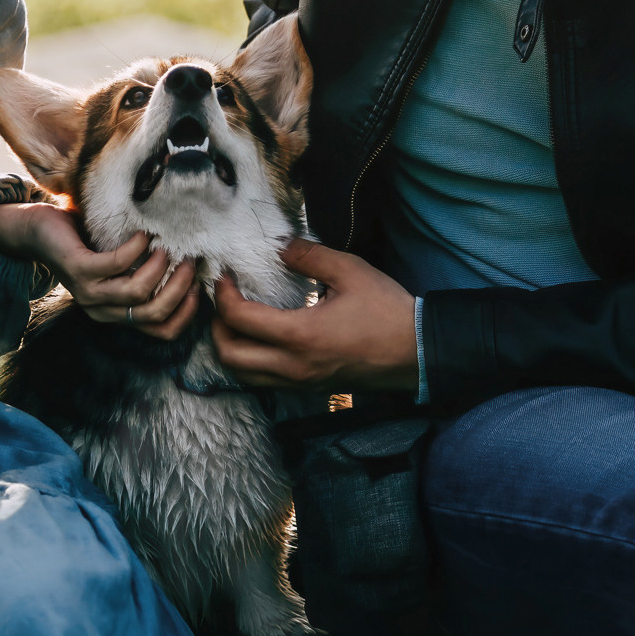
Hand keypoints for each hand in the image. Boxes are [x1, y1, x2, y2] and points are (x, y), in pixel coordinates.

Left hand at [0, 202, 199, 339]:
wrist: (36, 232)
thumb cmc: (84, 244)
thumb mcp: (119, 265)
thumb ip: (145, 271)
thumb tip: (191, 263)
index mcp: (116, 314)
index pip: (162, 331)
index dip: (186, 312)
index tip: (199, 286)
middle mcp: (102, 311)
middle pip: (154, 313)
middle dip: (179, 288)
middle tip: (189, 261)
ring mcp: (89, 293)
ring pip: (138, 292)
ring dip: (159, 267)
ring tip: (165, 246)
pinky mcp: (79, 270)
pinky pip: (116, 263)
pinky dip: (136, 248)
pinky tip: (142, 234)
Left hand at [212, 239, 417, 391]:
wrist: (418, 352)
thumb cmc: (387, 311)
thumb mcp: (351, 271)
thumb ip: (310, 256)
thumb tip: (279, 247)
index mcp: (300, 336)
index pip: (239, 319)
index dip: (223, 295)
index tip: (225, 277)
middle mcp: (293, 366)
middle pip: (229, 356)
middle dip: (216, 326)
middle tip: (225, 301)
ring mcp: (301, 382)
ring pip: (244, 375)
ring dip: (230, 348)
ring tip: (237, 320)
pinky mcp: (309, 388)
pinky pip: (264, 381)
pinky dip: (250, 362)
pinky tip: (261, 338)